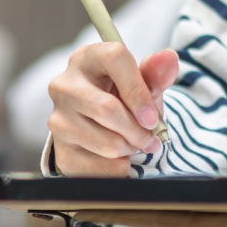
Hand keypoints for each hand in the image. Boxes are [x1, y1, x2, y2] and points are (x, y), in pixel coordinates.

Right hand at [47, 44, 178, 176]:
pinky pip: (98, 168)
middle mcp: (64, 85)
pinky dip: (118, 168)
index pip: (114, 59)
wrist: (102, 128)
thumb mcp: (144, 84)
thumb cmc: (124, 98)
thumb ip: (157, 72)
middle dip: (138, 130)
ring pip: (105, 143)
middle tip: (151, 139)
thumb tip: (168, 58)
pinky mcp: (60, 150)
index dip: (138, 90)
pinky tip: (118, 157)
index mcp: (87, 58)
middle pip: (106, 109)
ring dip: (130, 149)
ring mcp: (58, 119)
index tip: (152, 117)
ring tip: (133, 144)